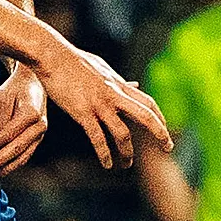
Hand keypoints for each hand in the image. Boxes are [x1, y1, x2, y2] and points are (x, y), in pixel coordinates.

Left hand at [0, 68, 48, 176]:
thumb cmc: (15, 89)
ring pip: (24, 156)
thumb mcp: (3, 100)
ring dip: (8, 166)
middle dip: (0, 161)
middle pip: (18, 149)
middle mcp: (40, 126)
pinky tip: (2, 167)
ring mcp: (41, 134)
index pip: (8, 135)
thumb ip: (1, 121)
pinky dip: (13, 162)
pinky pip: (26, 154)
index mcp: (32, 114)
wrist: (32, 82)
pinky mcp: (37, 138)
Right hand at [35, 41, 170, 167]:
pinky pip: (97, 137)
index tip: (165, 130)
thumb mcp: (103, 68)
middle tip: (168, 148)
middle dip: (160, 133)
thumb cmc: (74, 61)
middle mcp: (114, 95)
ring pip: (122, 133)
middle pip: (145, 116)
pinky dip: (104, 153)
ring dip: (127, 152)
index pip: (148, 103)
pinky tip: (107, 164)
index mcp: (119, 85)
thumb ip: (119, 80)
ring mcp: (99, 104)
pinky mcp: (82, 112)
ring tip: (127, 165)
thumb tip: (133, 83)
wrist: (52, 55)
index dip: (160, 117)